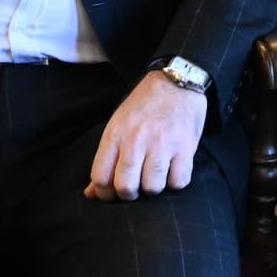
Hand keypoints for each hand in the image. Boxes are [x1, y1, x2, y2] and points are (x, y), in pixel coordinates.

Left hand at [87, 70, 210, 198]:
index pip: (100, 178)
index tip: (112, 193)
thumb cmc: (145, 106)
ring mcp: (162, 143)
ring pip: (152, 188)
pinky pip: (178, 182)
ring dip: (154, 188)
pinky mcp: (185, 146)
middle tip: (136, 186)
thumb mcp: (118, 125)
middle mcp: (136, 139)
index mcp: (115, 134)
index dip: (104, 194)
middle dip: (130, 195)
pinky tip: (173, 169)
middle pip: (126, 188)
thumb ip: (105, 159)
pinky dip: (176, 181)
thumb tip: (91, 192)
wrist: (177, 81)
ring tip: (156, 175)